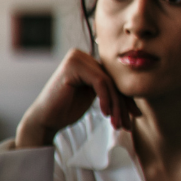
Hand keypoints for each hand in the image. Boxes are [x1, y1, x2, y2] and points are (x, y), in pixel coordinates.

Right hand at [16, 49, 137, 147]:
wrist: (46, 119)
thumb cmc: (67, 109)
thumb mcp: (94, 97)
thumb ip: (110, 89)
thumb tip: (134, 92)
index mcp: (87, 60)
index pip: (114, 79)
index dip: (126, 99)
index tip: (134, 117)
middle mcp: (82, 55)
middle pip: (113, 80)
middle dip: (123, 105)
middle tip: (128, 125)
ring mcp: (77, 58)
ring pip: (109, 82)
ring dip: (117, 106)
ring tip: (117, 124)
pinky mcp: (73, 66)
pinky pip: (100, 82)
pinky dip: (106, 100)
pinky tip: (106, 114)